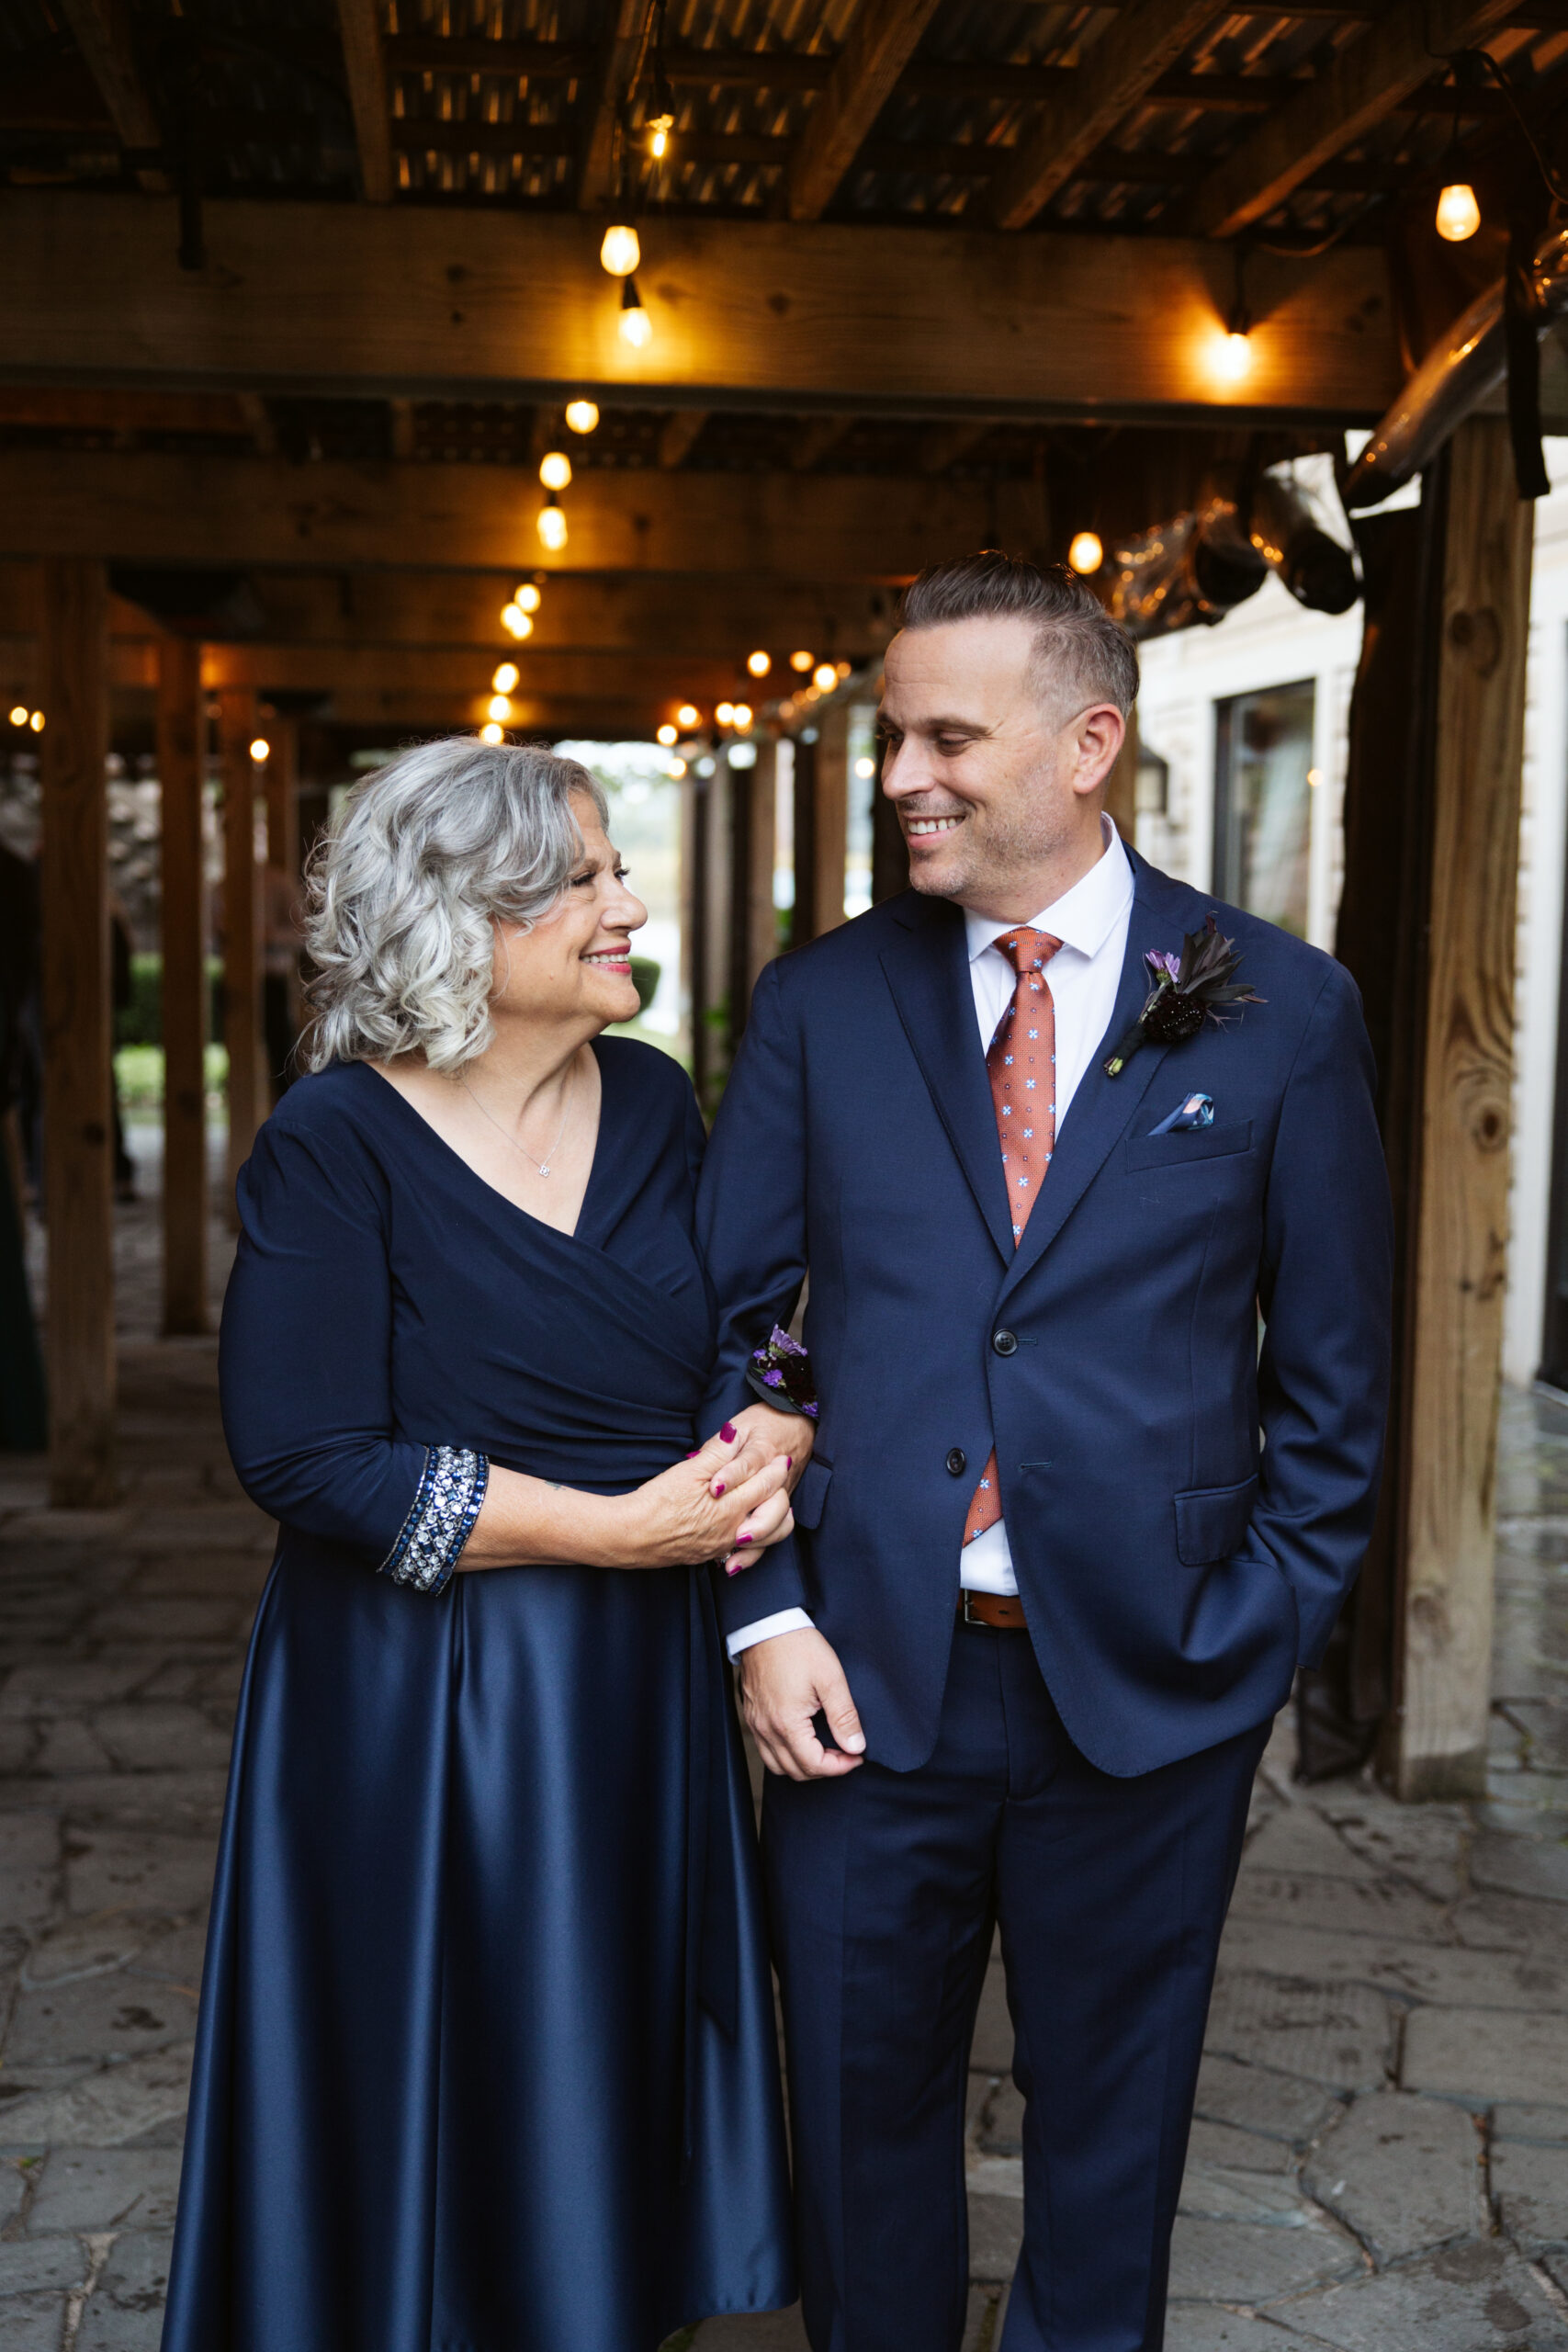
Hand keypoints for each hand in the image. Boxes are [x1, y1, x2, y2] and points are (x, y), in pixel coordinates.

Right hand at [615, 1424, 792, 1570]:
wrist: (631, 1537)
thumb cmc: (657, 1502)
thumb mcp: (687, 1471)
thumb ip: (716, 1453)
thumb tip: (735, 1433)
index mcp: (730, 1506)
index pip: (765, 1485)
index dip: (775, 1470)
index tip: (781, 1458)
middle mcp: (732, 1529)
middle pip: (772, 1512)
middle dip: (780, 1491)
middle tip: (781, 1476)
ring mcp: (722, 1546)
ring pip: (765, 1537)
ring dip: (775, 1520)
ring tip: (777, 1506)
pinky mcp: (709, 1555)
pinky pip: (743, 1551)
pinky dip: (756, 1540)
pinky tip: (751, 1531)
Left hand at [711, 1402, 813, 1572]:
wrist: (799, 1425)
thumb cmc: (766, 1424)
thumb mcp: (742, 1426)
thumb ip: (723, 1444)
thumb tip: (707, 1451)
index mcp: (763, 1452)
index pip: (749, 1465)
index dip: (732, 1476)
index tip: (715, 1488)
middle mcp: (776, 1479)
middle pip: (772, 1504)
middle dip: (755, 1522)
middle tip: (736, 1534)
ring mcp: (779, 1496)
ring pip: (776, 1524)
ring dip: (757, 1537)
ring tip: (735, 1548)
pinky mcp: (776, 1509)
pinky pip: (771, 1536)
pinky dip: (753, 1553)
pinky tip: (731, 1565)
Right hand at [738, 1627, 864, 1779]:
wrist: (766, 1623)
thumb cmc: (798, 1646)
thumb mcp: (830, 1678)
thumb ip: (844, 1716)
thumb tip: (855, 1746)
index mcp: (787, 1723)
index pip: (814, 1765)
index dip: (840, 1766)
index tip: (856, 1755)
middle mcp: (766, 1729)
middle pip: (795, 1771)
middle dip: (824, 1769)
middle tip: (845, 1753)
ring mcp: (755, 1723)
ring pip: (777, 1765)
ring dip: (803, 1765)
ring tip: (824, 1750)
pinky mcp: (751, 1714)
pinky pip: (766, 1749)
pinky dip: (785, 1754)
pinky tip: (802, 1739)